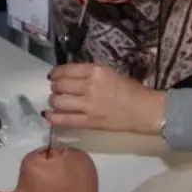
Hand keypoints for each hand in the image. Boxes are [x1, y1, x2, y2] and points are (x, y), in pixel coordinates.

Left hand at [46, 63, 165, 134]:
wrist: (143, 110)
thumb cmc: (130, 89)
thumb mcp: (110, 72)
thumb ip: (90, 73)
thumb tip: (71, 75)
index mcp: (96, 71)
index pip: (67, 69)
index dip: (56, 73)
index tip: (54, 75)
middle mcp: (89, 86)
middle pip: (60, 85)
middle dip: (54, 86)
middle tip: (56, 88)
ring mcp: (87, 105)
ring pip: (58, 101)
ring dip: (53, 100)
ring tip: (56, 101)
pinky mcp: (88, 121)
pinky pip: (64, 119)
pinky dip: (52, 117)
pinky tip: (48, 115)